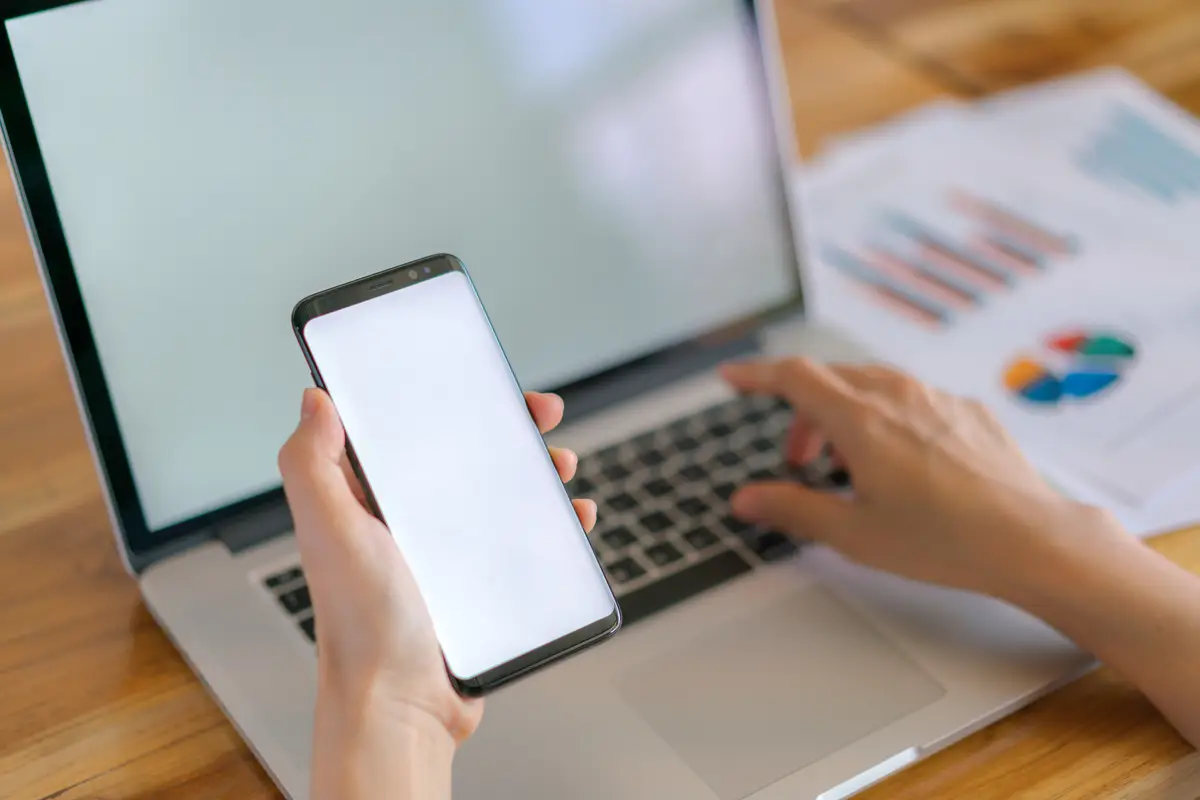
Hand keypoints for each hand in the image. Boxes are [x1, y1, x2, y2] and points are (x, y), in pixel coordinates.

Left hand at [277, 388, 594, 798]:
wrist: (403, 705)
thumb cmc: (361, 625)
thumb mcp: (330, 530)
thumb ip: (311, 463)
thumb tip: (313, 399)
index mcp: (369, 500)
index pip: (407, 431)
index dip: (441, 399)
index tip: (476, 380)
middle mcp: (408, 522)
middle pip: (465, 455)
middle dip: (507, 429)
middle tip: (538, 415)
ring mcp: (448, 554)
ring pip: (502, 494)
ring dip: (537, 472)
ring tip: (560, 469)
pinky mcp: (480, 584)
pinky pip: (524, 542)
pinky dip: (553, 524)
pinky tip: (572, 518)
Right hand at [721, 358, 1116, 599]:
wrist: (1031, 540)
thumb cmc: (941, 540)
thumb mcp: (852, 533)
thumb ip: (792, 508)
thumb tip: (745, 499)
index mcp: (860, 419)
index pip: (794, 376)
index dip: (757, 374)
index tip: (733, 378)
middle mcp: (897, 395)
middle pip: (831, 380)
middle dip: (803, 414)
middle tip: (798, 460)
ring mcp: (937, 398)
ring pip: (872, 386)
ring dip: (844, 415)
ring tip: (849, 466)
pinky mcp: (969, 411)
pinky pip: (912, 400)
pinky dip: (887, 419)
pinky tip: (903, 464)